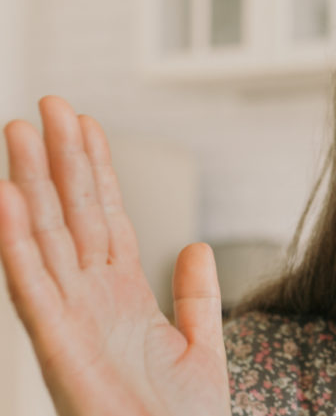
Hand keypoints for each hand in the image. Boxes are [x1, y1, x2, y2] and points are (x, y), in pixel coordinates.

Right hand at [0, 97, 229, 415]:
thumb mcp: (201, 344)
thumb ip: (196, 294)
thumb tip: (195, 244)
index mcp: (124, 295)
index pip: (106, 218)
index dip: (97, 172)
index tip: (89, 124)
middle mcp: (91, 299)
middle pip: (73, 215)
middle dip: (60, 160)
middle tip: (50, 104)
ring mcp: (71, 319)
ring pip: (45, 237)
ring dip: (30, 184)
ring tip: (18, 130)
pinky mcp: (57, 346)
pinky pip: (31, 286)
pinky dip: (16, 242)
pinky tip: (7, 199)